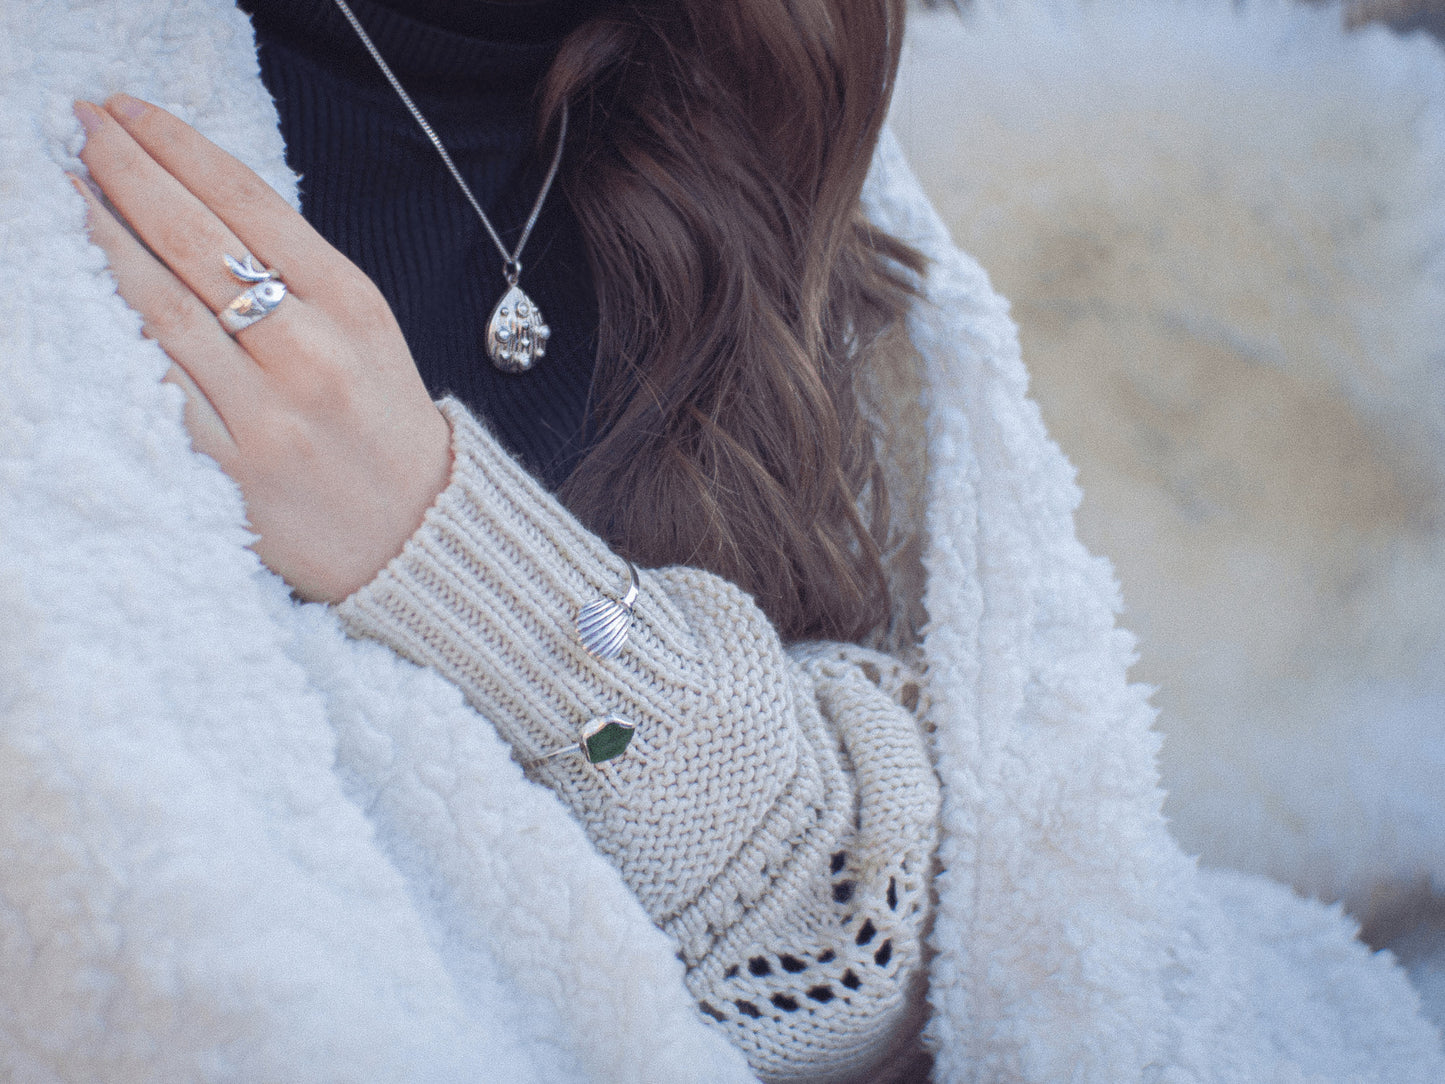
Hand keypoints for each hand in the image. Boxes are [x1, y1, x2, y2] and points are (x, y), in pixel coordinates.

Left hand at [73, 94, 451, 602]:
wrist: (417, 536)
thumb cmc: (385, 426)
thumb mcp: (368, 332)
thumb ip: (299, 273)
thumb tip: (199, 204)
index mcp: (353, 306)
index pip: (250, 202)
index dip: (178, 146)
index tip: (128, 109)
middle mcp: (312, 352)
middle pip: (199, 242)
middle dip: (130, 172)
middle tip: (83, 126)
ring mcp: (269, 413)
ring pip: (165, 308)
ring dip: (106, 237)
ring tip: (70, 187)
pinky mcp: (234, 468)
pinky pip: (159, 387)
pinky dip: (118, 331)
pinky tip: (88, 289)